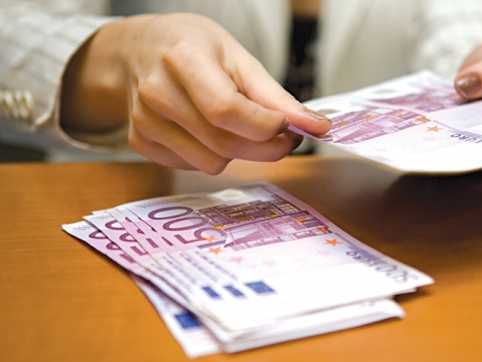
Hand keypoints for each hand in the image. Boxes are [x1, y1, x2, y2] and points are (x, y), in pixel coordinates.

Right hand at [61, 13, 329, 173]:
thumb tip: (317, 126)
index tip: (290, 128)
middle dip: (265, 147)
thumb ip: (275, 96)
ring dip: (237, 153)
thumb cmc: (192, 48)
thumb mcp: (237, 57)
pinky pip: (192, 166)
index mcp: (184, 59)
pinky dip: (211, 155)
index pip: (228, 110)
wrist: (137, 51)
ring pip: (211, 163)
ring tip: (236, 127)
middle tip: (282, 136)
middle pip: (224, 144)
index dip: (267, 127)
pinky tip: (206, 131)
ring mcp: (145, 122)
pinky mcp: (140, 143)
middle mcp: (158, 93)